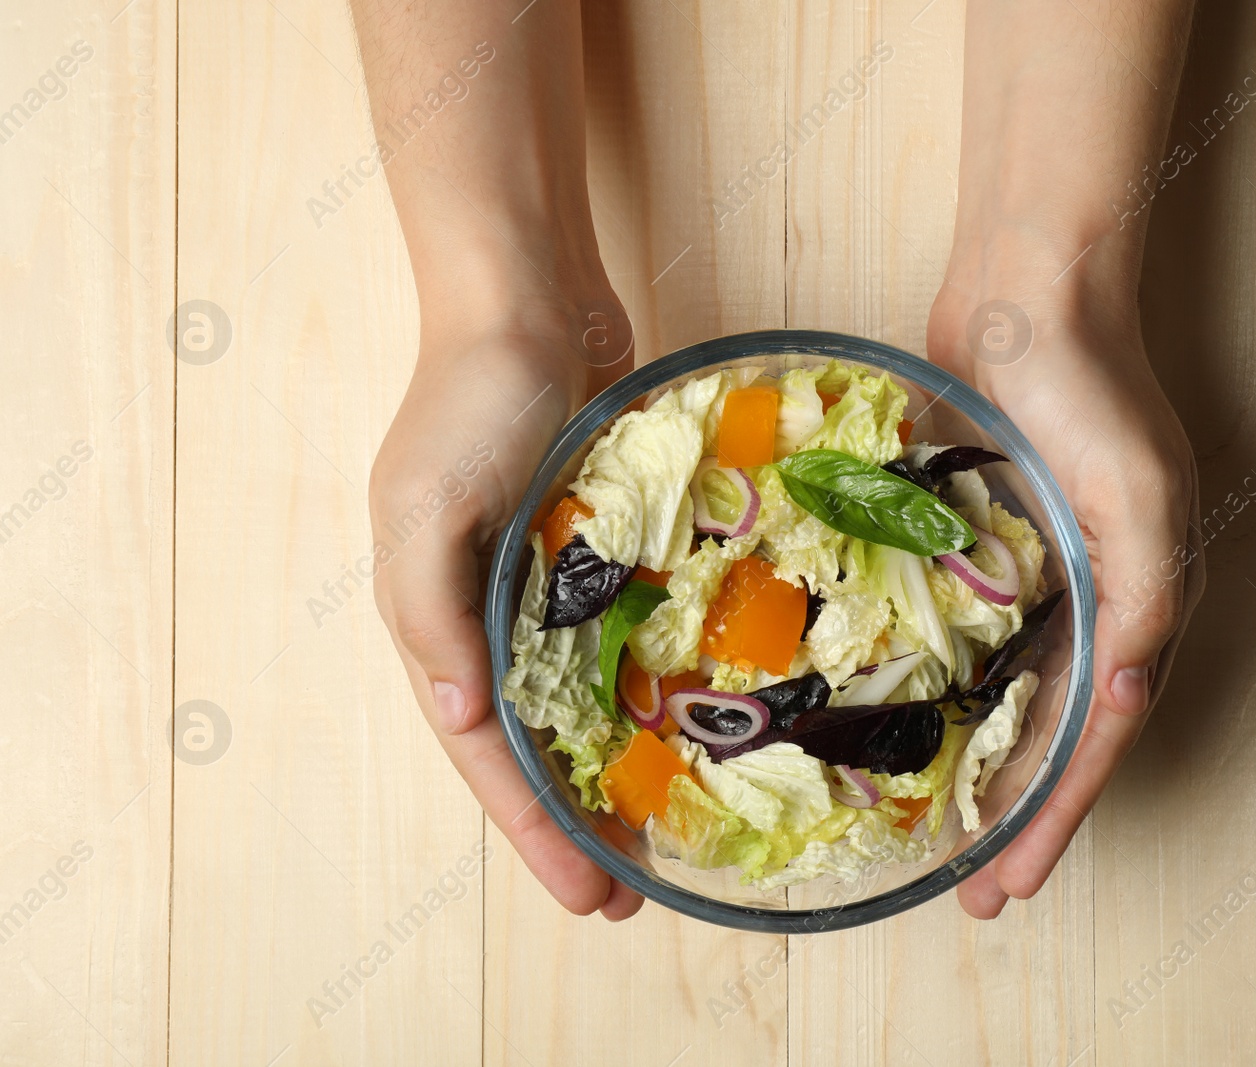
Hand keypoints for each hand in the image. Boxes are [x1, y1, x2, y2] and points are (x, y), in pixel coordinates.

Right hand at [368, 282, 644, 920]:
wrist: (525, 299)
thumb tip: (463, 718)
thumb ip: (432, 614)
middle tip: (637, 890)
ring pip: (586, 700)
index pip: (488, 751)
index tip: (590, 895)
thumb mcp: (426, 507)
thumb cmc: (470, 398)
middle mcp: (492, 613)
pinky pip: (628, 635)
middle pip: (538, 742)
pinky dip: (653, 683)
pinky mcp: (602, 549)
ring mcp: (550, 583)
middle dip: (579, 821)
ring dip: (621, 764)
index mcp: (439, 618)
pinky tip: (700, 720)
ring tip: (672, 831)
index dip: (533, 828)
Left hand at [928, 240, 1204, 918]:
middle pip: (1059, 736)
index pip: (1099, 738)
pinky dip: (953, 695)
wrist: (1028, 290)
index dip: (1057, 816)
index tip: (1012, 882)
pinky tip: (912, 728)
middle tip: (973, 892)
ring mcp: (1043, 577)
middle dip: (1020, 819)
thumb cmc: (1089, 387)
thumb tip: (1124, 701)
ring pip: (1013, 701)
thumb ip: (1145, 601)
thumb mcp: (1139, 494)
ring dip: (983, 769)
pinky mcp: (991, 547)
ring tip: (939, 834)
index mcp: (1143, 603)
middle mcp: (1098, 601)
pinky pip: (974, 640)